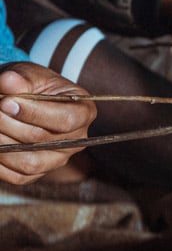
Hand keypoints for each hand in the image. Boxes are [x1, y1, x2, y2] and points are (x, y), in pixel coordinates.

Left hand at [0, 63, 95, 184]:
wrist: (25, 103)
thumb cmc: (32, 86)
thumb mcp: (30, 74)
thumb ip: (21, 77)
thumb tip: (8, 82)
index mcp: (84, 112)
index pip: (66, 120)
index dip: (34, 113)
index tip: (6, 102)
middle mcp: (76, 140)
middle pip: (42, 140)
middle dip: (8, 123)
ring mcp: (58, 159)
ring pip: (30, 162)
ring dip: (1, 142)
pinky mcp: (38, 173)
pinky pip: (17, 176)